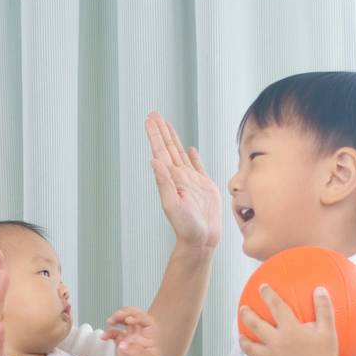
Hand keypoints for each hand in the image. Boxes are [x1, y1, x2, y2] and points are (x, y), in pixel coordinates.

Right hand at [103, 306, 168, 355]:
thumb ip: (136, 354)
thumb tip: (123, 344)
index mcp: (150, 338)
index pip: (146, 321)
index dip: (138, 316)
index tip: (129, 320)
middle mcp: (140, 337)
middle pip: (134, 318)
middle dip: (124, 314)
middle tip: (115, 317)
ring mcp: (131, 341)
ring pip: (123, 324)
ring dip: (116, 320)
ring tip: (109, 322)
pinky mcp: (122, 348)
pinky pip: (115, 336)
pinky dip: (109, 333)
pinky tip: (104, 336)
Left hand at [146, 112, 220, 250]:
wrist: (201, 241)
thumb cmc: (186, 228)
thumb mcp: (173, 205)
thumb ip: (163, 183)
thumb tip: (153, 161)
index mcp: (171, 179)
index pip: (161, 151)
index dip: (155, 134)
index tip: (150, 119)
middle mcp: (179, 177)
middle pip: (168, 148)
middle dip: (161, 131)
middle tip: (154, 114)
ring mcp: (192, 181)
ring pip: (181, 153)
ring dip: (173, 139)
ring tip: (167, 125)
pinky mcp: (205, 187)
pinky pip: (198, 166)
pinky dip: (193, 156)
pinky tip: (190, 148)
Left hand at [239, 284, 343, 355]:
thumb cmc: (326, 354)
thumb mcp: (328, 329)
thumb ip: (323, 308)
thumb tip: (320, 289)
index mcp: (291, 330)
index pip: (276, 307)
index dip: (268, 295)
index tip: (263, 287)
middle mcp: (277, 343)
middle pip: (255, 325)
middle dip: (246, 314)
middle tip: (244, 309)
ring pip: (249, 348)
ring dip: (243, 340)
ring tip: (242, 335)